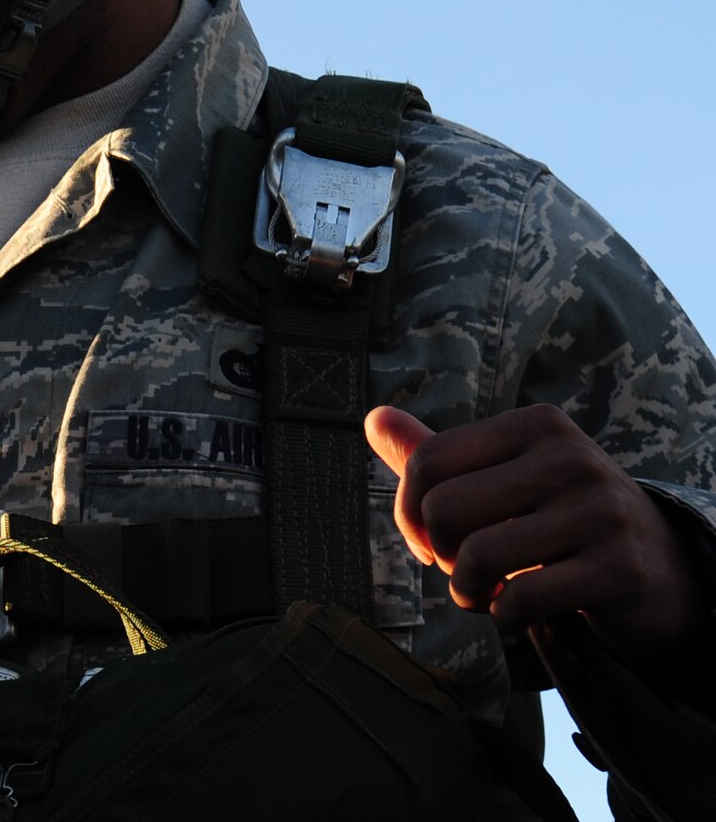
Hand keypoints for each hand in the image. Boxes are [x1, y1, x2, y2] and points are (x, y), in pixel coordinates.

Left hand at [366, 404, 704, 651]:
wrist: (661, 573)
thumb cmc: (559, 521)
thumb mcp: (504, 478)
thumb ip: (438, 454)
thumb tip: (373, 417)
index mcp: (536, 425)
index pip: (427, 462)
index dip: (410, 514)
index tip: (432, 541)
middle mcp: (571, 457)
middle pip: (444, 508)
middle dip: (440, 553)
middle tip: (465, 570)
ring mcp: (601, 510)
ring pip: (479, 555)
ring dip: (468, 591)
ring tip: (486, 595)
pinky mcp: (620, 568)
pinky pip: (522, 598)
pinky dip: (505, 617)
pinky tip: (519, 614)